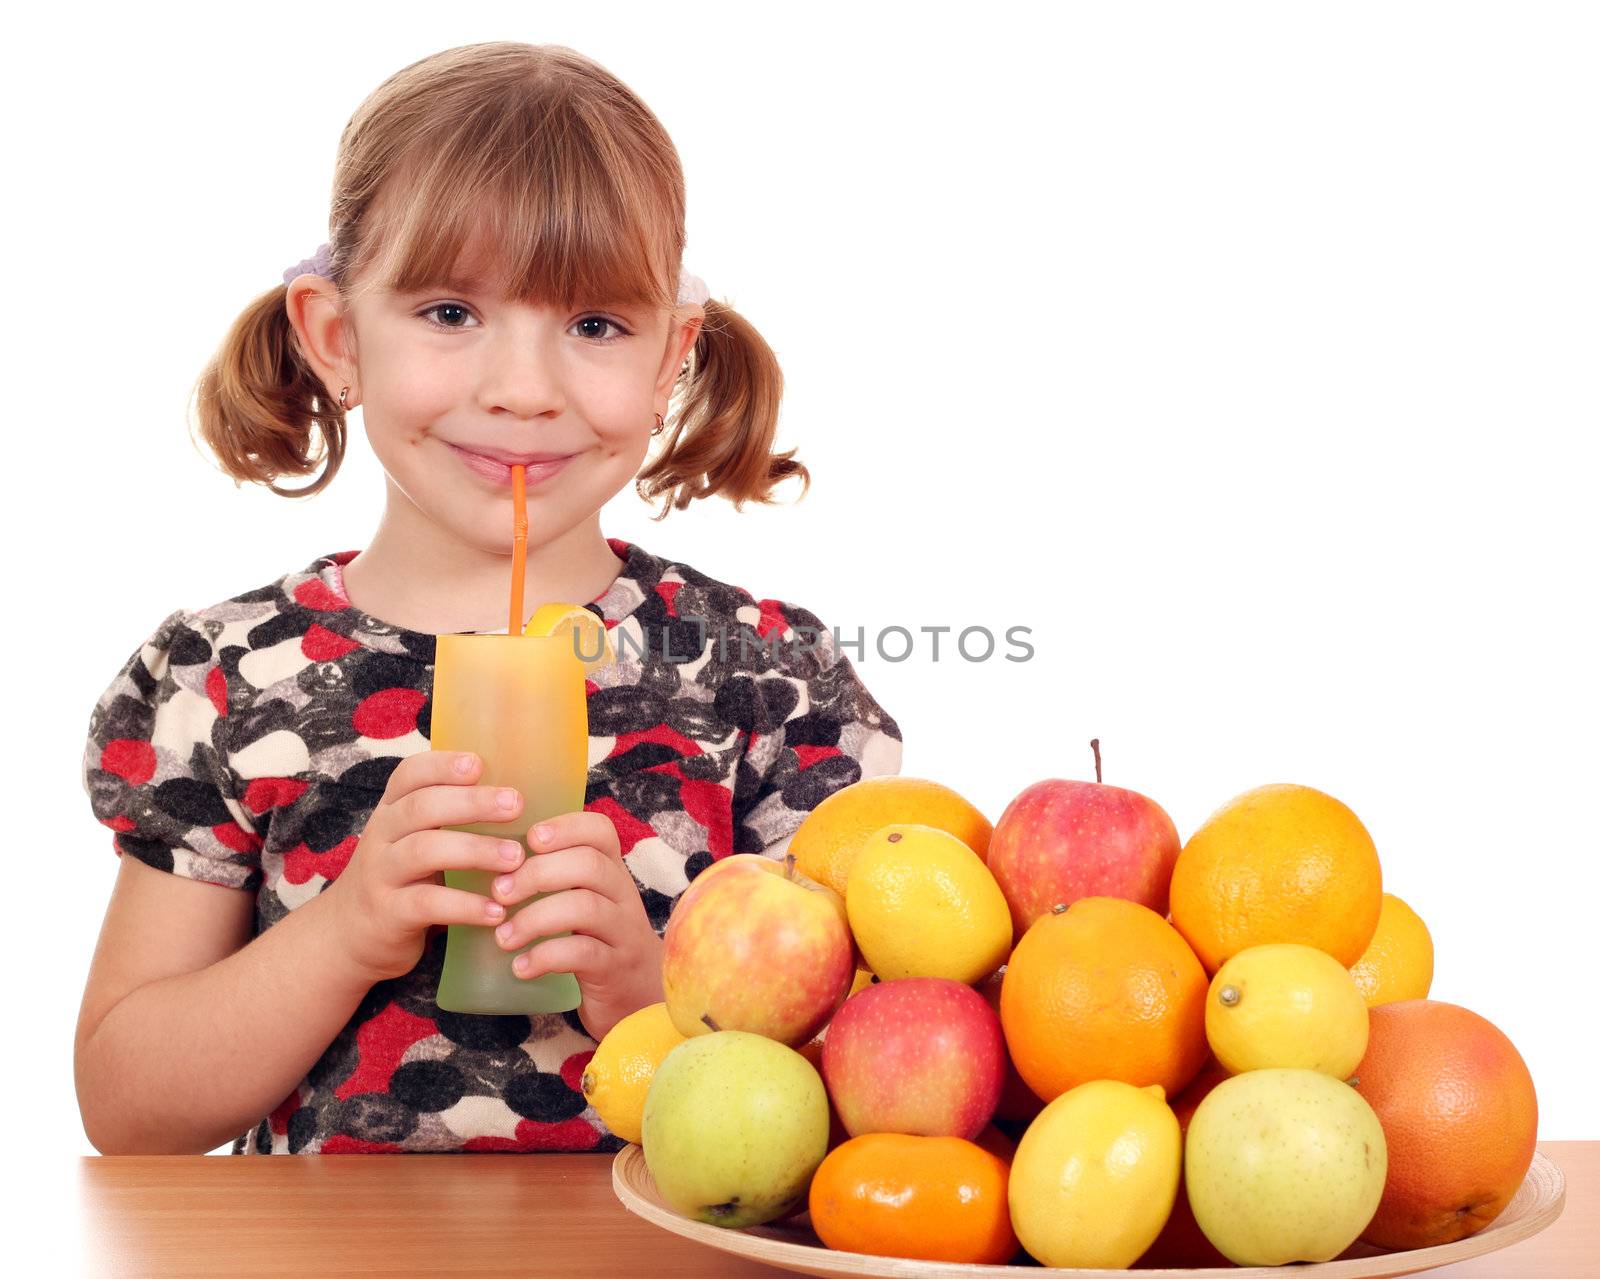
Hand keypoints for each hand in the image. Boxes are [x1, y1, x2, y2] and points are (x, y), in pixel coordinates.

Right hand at [322, 750, 528, 984]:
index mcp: (393, 809)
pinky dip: (465, 906)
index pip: (410, 774)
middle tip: (516, 804)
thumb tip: (523, 793)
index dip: (442, 765)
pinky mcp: (388, 913)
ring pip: (424, 851)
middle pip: (422, 807)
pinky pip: (427, 904)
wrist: (350, 935)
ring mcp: (381, 874)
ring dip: (475, 851)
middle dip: (471, 802)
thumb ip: (450, 816)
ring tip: (516, 858)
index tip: (479, 764)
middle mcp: (382, 834)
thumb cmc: (403, 877)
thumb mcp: (414, 838)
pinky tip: (497, 911)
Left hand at [486, 811, 663, 1040]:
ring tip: (503, 937)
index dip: (565, 827)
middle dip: (537, 873)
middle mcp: (623, 896)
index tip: (529, 839)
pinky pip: (583, 954)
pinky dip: (545, 957)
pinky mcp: (616, 969)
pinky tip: (520, 967)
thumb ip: (555, 878)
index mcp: (612, 872)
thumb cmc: (597, 942)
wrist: (638, 997)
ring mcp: (623, 933)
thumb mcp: (585, 902)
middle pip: (589, 865)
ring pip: (585, 908)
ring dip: (534, 918)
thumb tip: (489, 858)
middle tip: (499, 893)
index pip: (600, 831)